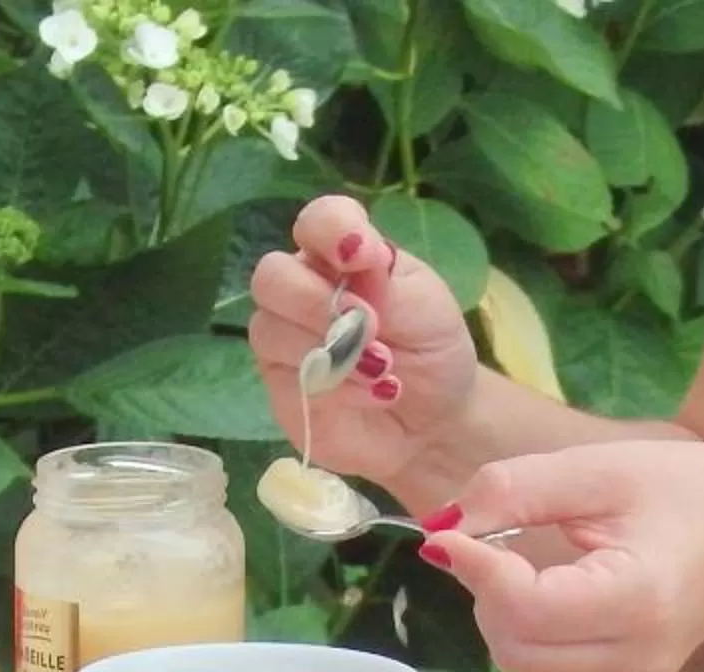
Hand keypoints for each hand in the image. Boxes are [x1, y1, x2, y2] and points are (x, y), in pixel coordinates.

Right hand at [246, 196, 482, 490]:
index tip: (363, 256)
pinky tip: (377, 394)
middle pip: (272, 275)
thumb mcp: (425, 305)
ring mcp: (287, 336)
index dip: (331, 231)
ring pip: (269, 328)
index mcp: (342, 256)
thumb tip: (354, 250)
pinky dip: (338, 384)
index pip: (317, 221)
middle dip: (319, 303)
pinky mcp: (283, 384)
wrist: (434, 419)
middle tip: (373, 328)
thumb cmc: (431, 349)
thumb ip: (386, 279)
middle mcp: (305, 288)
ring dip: (333, 350)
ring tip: (385, 369)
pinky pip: (287, 376)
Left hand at [417, 441, 703, 671]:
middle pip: (514, 647)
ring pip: (527, 662)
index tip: (449, 532)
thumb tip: (442, 525)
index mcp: (637, 600)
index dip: (475, 570)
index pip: (522, 608)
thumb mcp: (598, 468)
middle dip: (487, 594)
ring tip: (527, 559)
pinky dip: (535, 630)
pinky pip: (555, 666)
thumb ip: (513, 490)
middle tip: (493, 540)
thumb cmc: (688, 487)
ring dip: (506, 612)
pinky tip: (555, 588)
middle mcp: (638, 657)